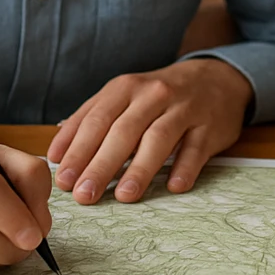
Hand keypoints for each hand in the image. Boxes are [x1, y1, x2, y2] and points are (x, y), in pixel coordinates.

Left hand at [47, 58, 252, 203]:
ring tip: (123, 196)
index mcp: (126, 88)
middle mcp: (153, 94)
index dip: (78, 150)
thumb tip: (58, 154)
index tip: (63, 180)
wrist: (216, 78)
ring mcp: (184, 109)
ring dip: (140, 168)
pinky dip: (185, 167)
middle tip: (84, 195)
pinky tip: (174, 186)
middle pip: (124, 131)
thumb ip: (91, 120)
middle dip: (101, 165)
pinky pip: (197, 148)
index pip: (97, 120)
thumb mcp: (123, 96)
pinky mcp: (210, 126)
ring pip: (159, 138)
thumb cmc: (158, 96)